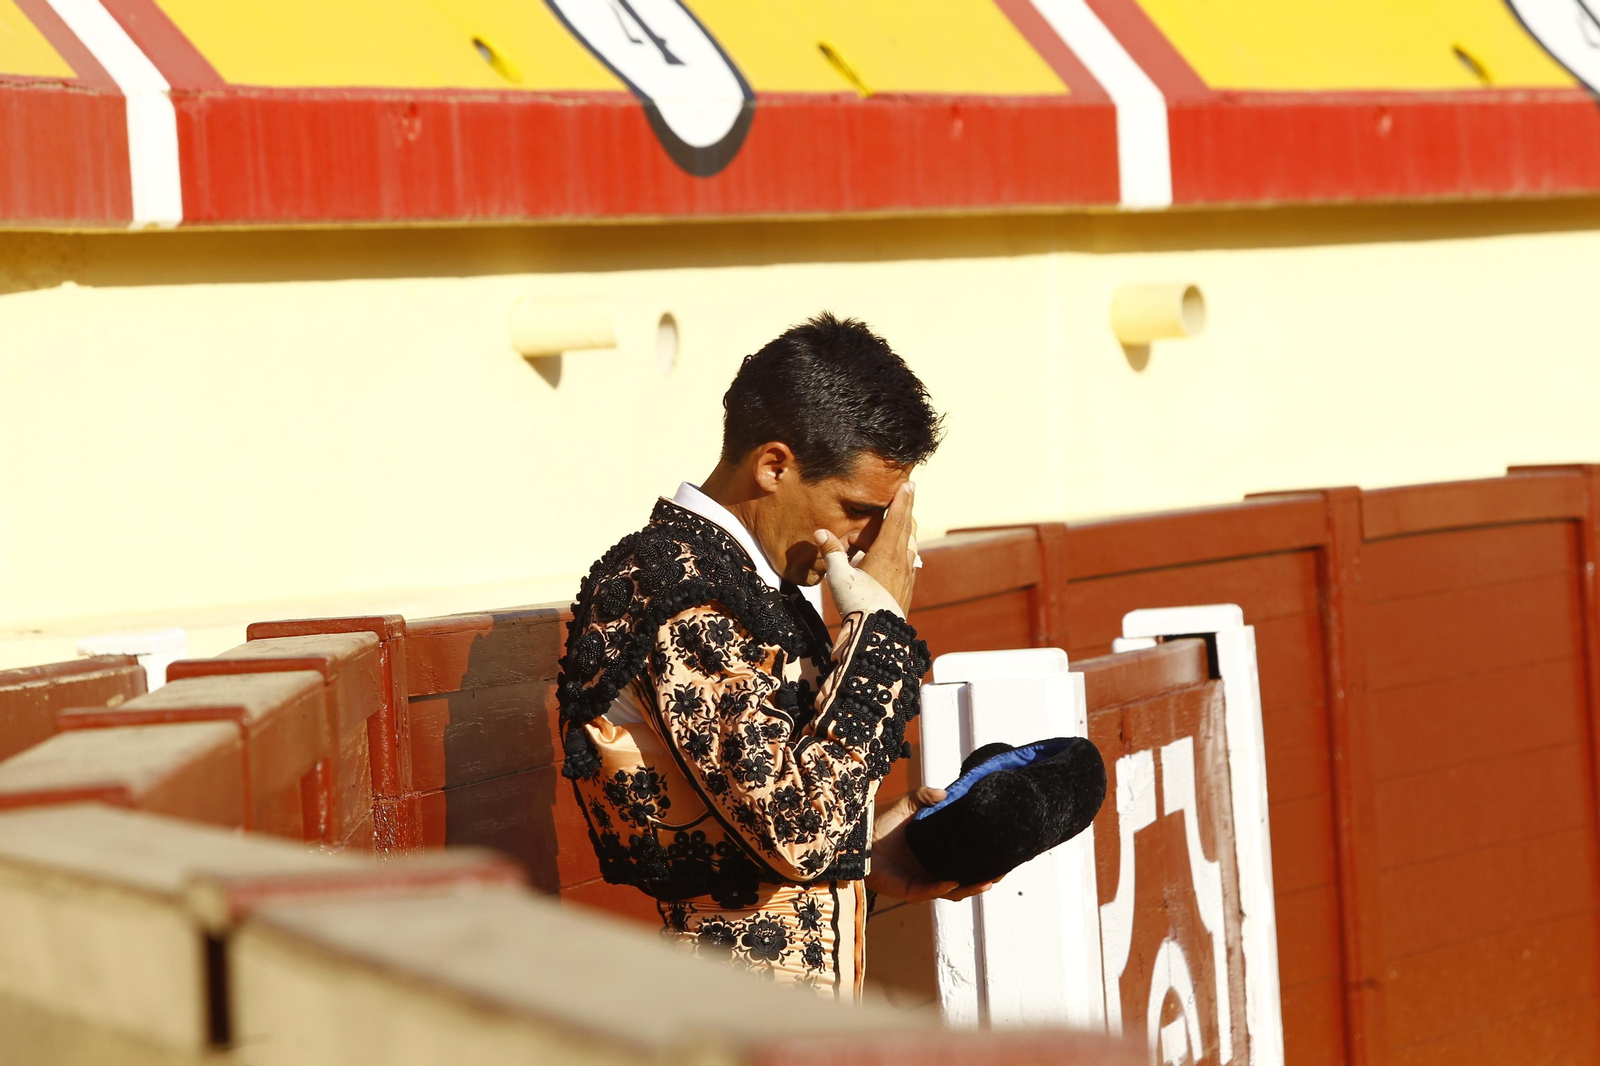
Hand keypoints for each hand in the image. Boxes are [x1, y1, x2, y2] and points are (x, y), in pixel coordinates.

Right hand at [817, 482, 917, 614]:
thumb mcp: (840, 577)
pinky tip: (901, 554)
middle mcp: (901, 559)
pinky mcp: (907, 587)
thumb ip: (831, 552)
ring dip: (907, 530)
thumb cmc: (858, 604)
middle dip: (906, 509)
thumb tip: (820, 532)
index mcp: (886, 552)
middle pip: (907, 528)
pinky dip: (905, 549)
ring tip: (903, 522)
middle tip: (908, 493)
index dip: (902, 499)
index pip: (896, 518)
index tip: (909, 484)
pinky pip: (909, 561)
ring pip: (910, 544)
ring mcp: (907, 574)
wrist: (880, 634)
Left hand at [865, 786, 999, 903]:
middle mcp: (935, 870)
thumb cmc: (884, 826)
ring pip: (954, 892)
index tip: (1004, 854)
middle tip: (1002, 872)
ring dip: (970, 887)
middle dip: (985, 879)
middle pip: (967, 880)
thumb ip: (924, 796)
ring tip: (986, 881)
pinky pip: (930, 891)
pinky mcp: (911, 890)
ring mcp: (925, 882)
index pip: (968, 860)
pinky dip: (942, 888)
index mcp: (939, 853)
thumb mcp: (908, 806)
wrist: (860, 842)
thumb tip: (945, 793)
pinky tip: (954, 881)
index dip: (986, 859)